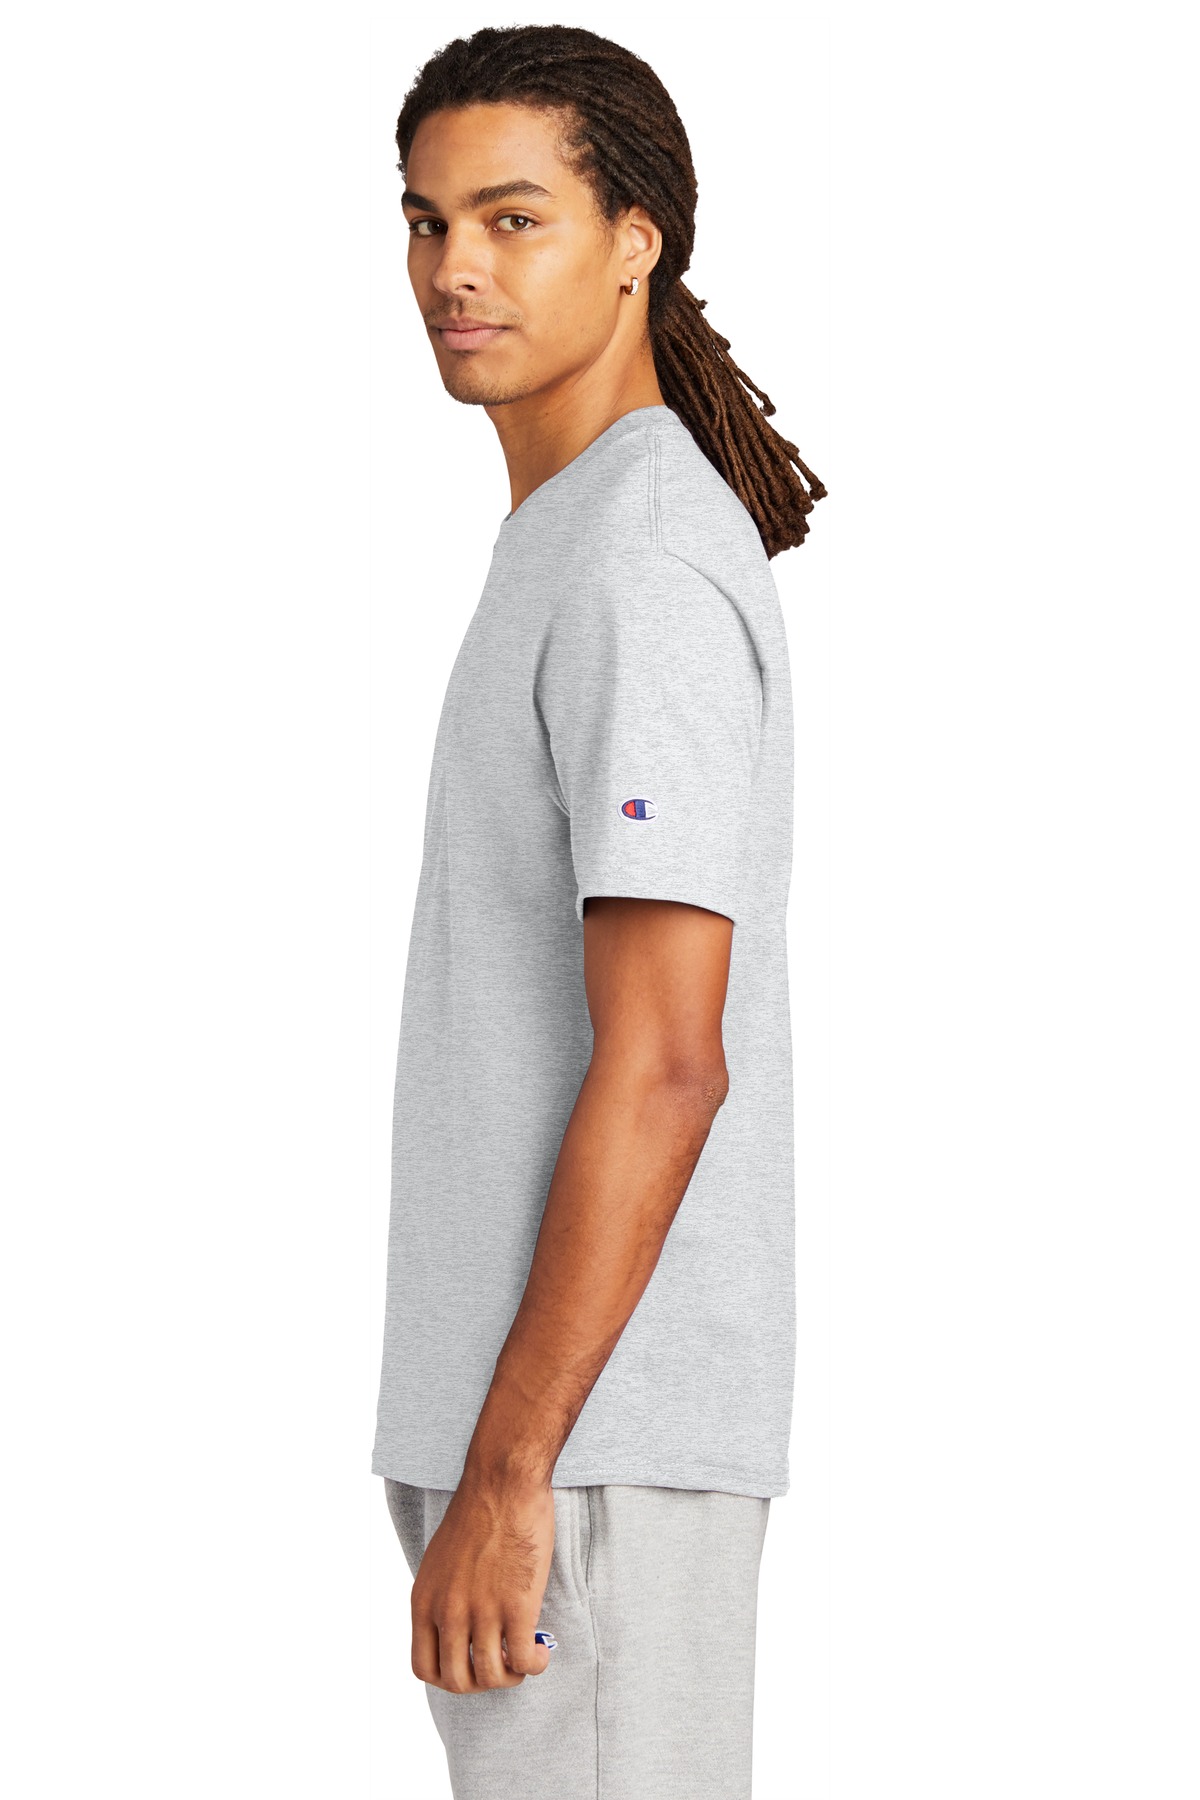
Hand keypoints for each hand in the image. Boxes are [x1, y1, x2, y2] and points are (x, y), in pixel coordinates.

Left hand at [410, 1471, 556, 1692]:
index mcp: (425, 1601)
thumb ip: (442, 1598)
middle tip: (502, 1664)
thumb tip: (455, 1629)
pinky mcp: (517, 1606)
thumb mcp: (439, 1562)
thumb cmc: (477, 1513)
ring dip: (511, 1677)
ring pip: (491, 1676)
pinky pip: (523, 1661)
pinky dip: (534, 1665)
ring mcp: (482, 1611)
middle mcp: (449, 1612)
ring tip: (524, 1658)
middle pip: (457, 1680)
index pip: (424, 1668)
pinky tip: (541, 1652)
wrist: (503, 1483)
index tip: (470, 1666)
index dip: (449, 1678)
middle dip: (482, 1682)